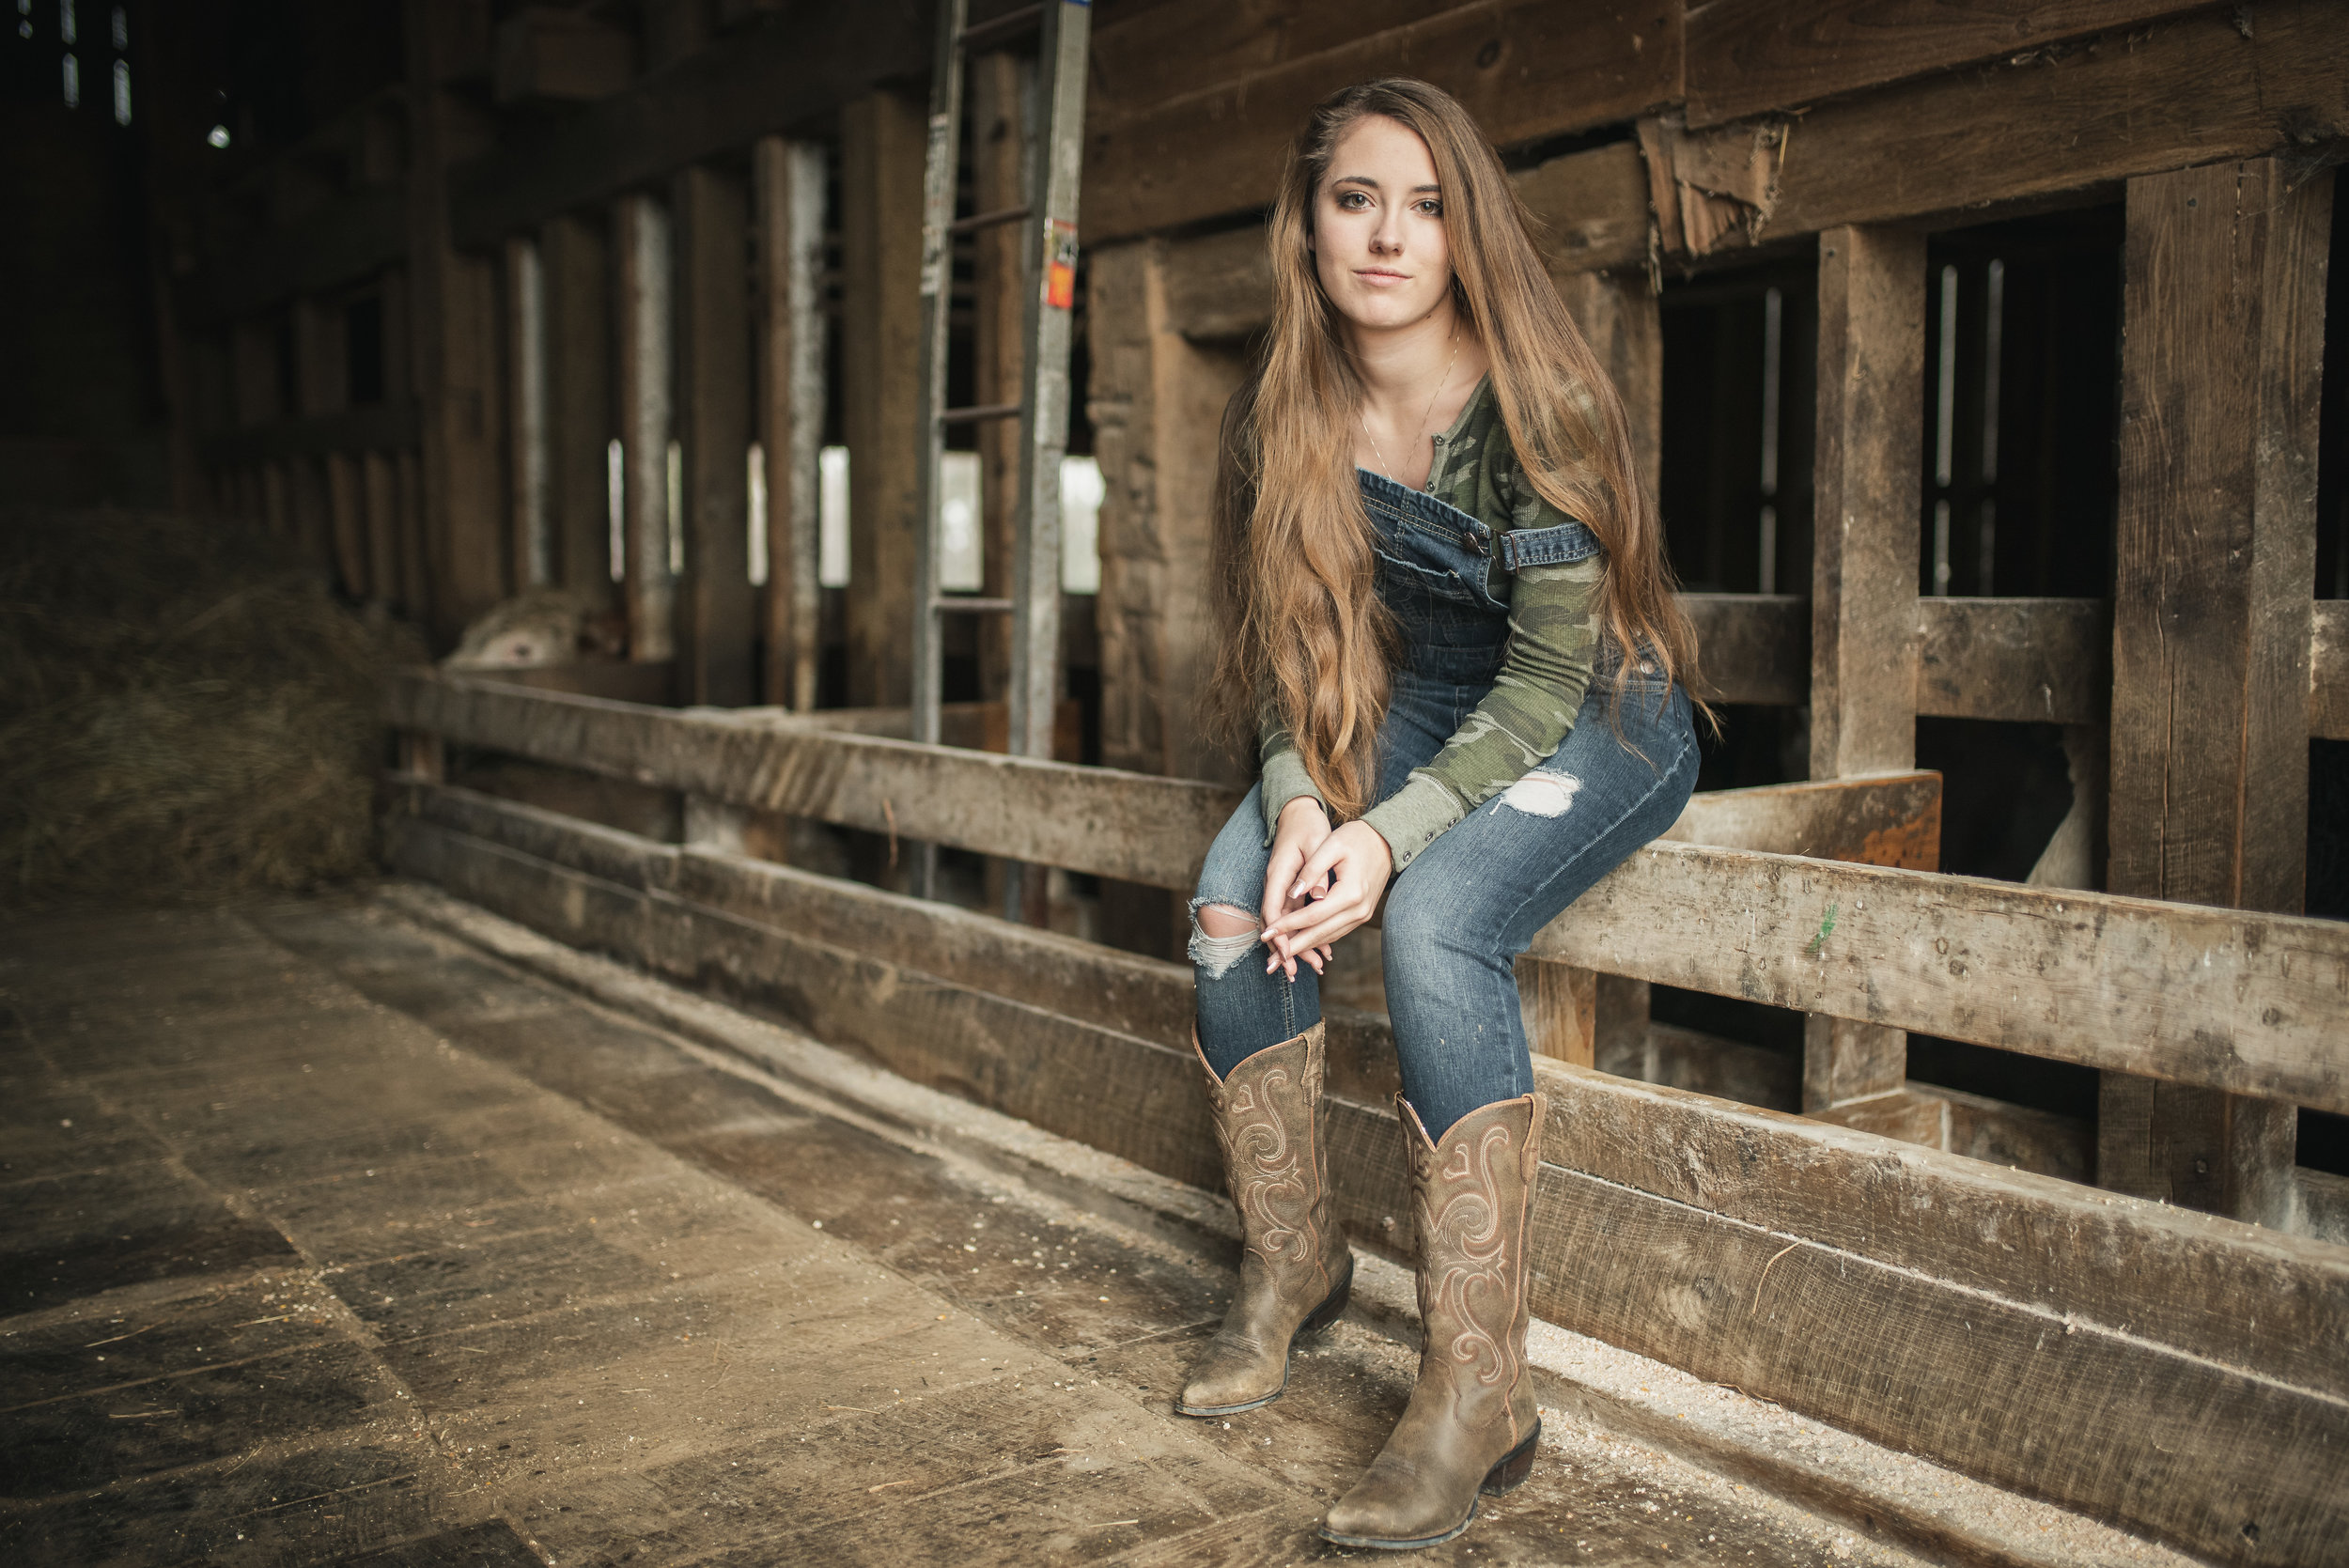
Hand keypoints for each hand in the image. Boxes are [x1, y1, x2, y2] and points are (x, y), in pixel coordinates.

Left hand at [1263, 820, 1393, 971]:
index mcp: (1351, 893)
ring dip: (1304, 948)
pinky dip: (1317, 940)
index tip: (1266, 933)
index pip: (1312, 916)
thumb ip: (1312, 871)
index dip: (1288, 926)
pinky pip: (1335, 932)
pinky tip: (1300, 944)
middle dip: (1293, 948)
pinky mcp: (1360, 915)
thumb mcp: (1331, 845)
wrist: (1386, 841)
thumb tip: (1293, 894)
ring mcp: (1361, 915)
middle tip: (1270, 962)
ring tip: (1281, 957)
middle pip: (1320, 934)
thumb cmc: (1356, 838)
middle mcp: (1359, 910)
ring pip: (1328, 937)